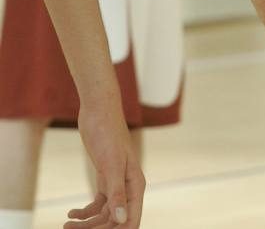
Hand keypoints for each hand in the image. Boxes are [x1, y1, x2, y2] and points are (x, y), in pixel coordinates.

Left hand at [69, 102, 143, 227]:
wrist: (99, 111)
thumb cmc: (107, 134)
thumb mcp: (110, 165)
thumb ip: (118, 193)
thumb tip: (122, 220)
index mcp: (135, 186)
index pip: (132, 220)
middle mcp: (129, 187)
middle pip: (116, 220)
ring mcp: (117, 183)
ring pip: (105, 214)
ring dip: (86, 223)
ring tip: (66, 225)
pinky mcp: (105, 178)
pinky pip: (97, 204)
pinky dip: (84, 212)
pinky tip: (70, 213)